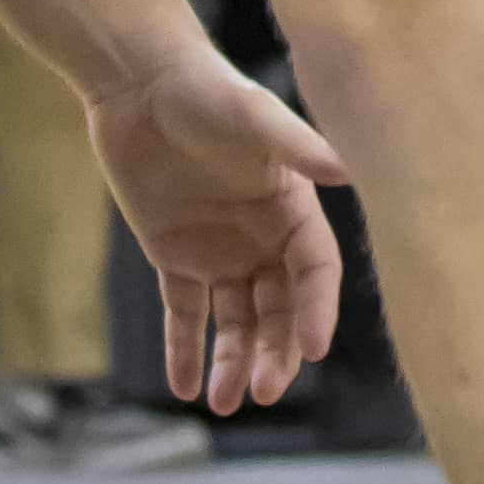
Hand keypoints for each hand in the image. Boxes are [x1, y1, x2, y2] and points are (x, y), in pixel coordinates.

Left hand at [87, 37, 348, 415]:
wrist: (137, 81)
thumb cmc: (205, 89)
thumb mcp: (252, 115)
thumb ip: (295, 144)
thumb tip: (346, 170)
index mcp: (291, 208)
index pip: (315, 272)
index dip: (317, 310)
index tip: (315, 349)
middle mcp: (261, 238)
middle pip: (279, 310)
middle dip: (275, 352)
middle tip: (262, 390)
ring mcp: (218, 251)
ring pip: (235, 322)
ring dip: (233, 362)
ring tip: (225, 401)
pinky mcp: (174, 256)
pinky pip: (184, 314)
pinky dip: (185, 350)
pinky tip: (185, 387)